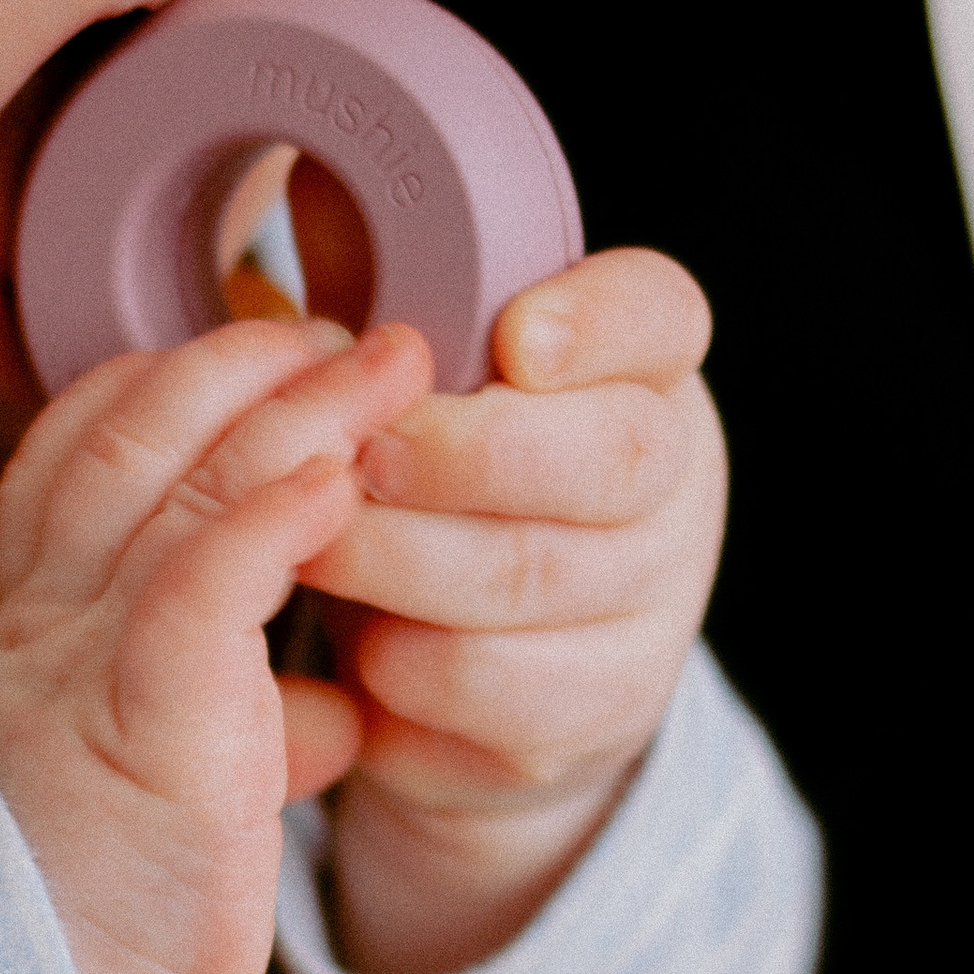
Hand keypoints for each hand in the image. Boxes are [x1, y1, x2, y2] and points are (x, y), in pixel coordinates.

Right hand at [0, 311, 429, 973]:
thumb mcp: (166, 799)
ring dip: (292, 407)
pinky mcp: (150, 722)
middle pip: (127, 439)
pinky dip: (274, 517)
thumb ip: (237, 731)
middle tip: (352, 329)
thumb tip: (330, 713)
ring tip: (387, 361)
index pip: (79, 465)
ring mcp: (91, 665)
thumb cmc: (92, 936)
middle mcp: (48, 626)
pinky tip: (340, 474)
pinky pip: (204, 584)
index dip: (163, 392)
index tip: (258, 356)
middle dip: (242, 363)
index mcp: (40, 638)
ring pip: (178, 486)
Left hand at [304, 250, 723, 973]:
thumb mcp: (428, 389)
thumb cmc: (437, 487)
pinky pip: (485, 679)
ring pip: (531, 573)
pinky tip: (354, 636)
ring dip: (396, 559)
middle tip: (356, 456)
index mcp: (642, 370)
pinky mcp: (598, 711)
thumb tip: (301, 261)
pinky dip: (397, 657)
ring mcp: (650, 607)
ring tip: (309, 543)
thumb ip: (395, 323)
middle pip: (612, 457)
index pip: (657, 314)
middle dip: (462, 454)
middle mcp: (672, 486)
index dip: (594, 323)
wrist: (479, 670)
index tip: (515, 338)